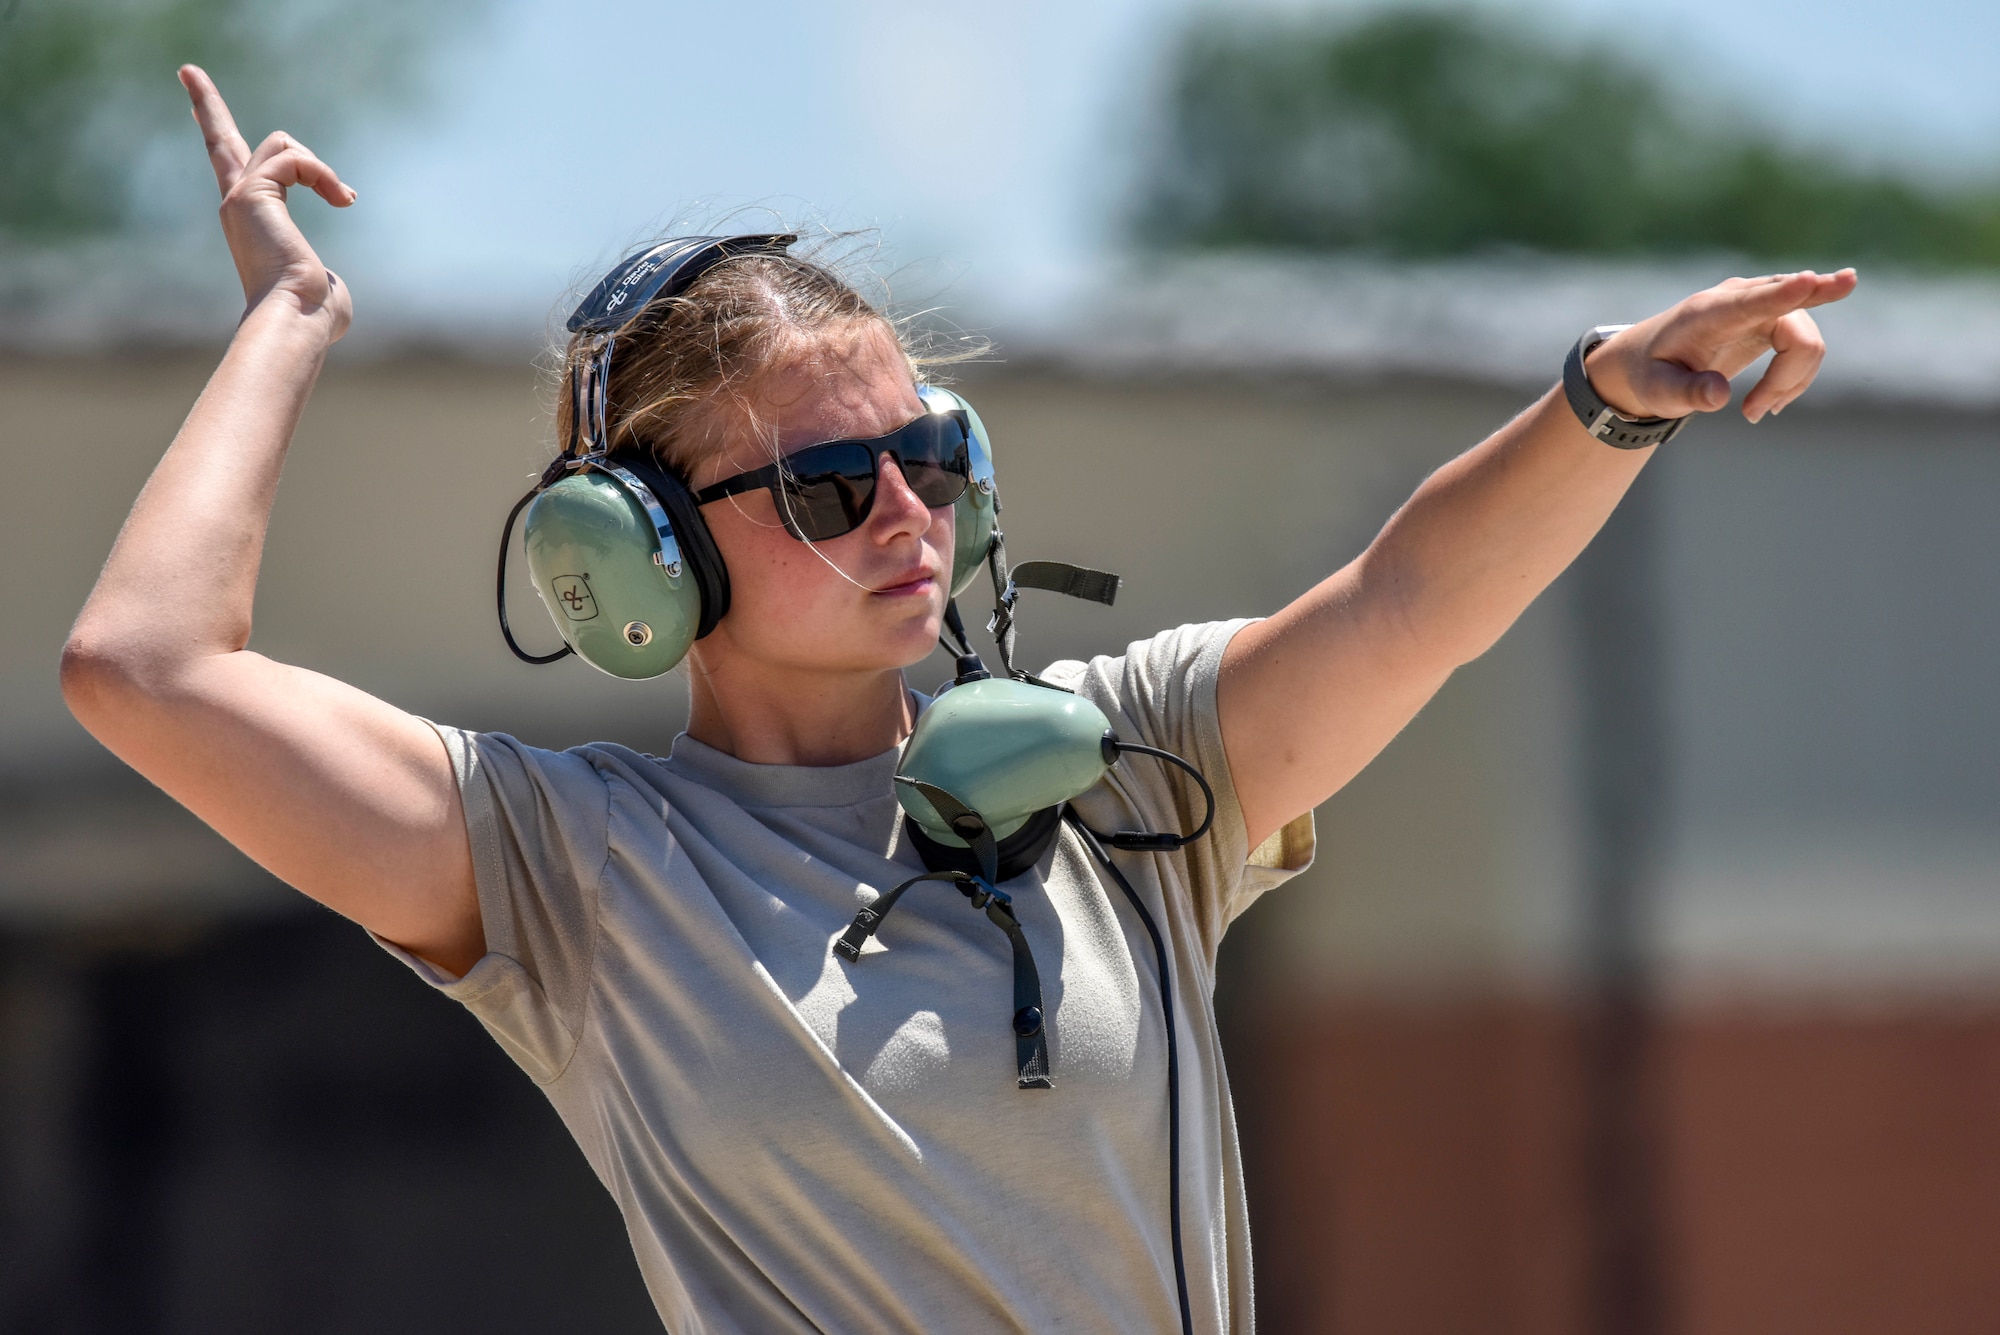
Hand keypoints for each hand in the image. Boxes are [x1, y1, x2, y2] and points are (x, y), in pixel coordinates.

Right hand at [180, 65, 355, 336]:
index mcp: (250, 222)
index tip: (195, 100)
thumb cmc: (313, 315)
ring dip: (319, 167)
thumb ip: (319, 275)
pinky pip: (294, 158)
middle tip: (187, 71)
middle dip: (207, 104)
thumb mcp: (321, 286)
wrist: (296, 319)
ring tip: (342, 198)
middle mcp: (237, 205)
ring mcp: (240, 197)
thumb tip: (328, 288)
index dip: (220, 136)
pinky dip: (322, 174)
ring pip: (281, 143)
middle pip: (222, 140)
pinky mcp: (252, 193)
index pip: (232, 171)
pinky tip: (340, 198)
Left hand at [1584, 269, 1857, 425]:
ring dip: (1788, 383)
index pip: (1752, 301)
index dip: (1784, 293)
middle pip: (1794, 322)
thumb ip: (1686, 392)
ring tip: (1751, 413)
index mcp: (1708, 312)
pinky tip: (1767, 402)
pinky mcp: (1775, 318)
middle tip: (1755, 413)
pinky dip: (1794, 379)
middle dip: (1794, 367)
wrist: (1650, 358)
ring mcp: (1763, 304)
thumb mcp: (1658, 391)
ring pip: (1806, 340)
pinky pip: (1806, 346)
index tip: (1812, 279)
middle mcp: (1741, 299)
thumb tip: (1720, 396)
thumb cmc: (1653, 373)